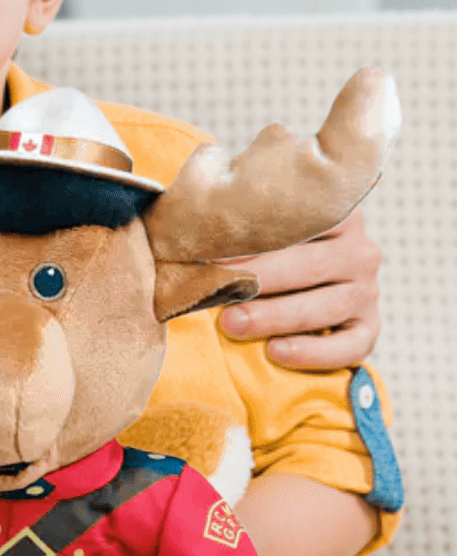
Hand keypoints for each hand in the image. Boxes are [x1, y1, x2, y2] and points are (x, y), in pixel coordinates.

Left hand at [217, 204, 380, 368]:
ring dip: (276, 316)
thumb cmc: (257, 235)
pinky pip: (350, 346)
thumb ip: (228, 204)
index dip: (252, 232)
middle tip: (216, 289)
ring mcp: (367, 290)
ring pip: (326, 306)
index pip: (296, 219)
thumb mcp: (248, 209)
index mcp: (333, 210)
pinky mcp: (368, 327)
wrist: (290, 266)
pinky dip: (313, 352)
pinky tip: (275, 352)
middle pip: (308, 265)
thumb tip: (187, 208)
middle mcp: (359, 249)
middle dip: (258, 279)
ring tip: (233, 324)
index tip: (210, 245)